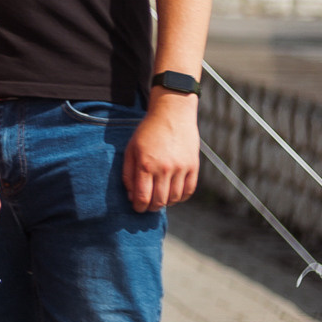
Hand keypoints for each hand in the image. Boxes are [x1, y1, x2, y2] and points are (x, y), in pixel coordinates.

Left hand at [123, 95, 198, 211]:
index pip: (143, 197)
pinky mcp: (193, 166)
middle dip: (151, 208)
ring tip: (160, 199)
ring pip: (174, 198)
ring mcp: (181, 168)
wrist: (172, 114)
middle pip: (159, 201)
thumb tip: (131, 196)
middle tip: (147, 206)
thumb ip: (128, 174)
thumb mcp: (131, 150)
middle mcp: (164, 168)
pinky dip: (181, 197)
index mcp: (146, 165)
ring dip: (166, 203)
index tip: (137, 207)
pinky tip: (174, 195)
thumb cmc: (147, 132)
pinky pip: (189, 190)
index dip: (139, 207)